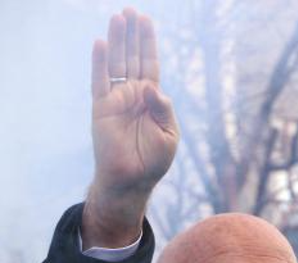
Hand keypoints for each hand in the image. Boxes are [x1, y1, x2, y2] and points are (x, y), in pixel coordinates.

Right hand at [83, 7, 178, 247]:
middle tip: (132, 10)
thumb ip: (164, 109)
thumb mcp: (169, 134)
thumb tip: (152, 87)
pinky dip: (99, 62)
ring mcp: (117, 99)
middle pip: (133, 57)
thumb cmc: (153, 160)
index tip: (146, 21)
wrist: (132, 180)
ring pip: (117, 64)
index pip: (150, 64)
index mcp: (152, 98)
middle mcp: (134, 94)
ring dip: (117, 41)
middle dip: (133, 35)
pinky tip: (100, 43)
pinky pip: (100, 81)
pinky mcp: (102, 108)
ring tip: (119, 17)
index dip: (148, 43)